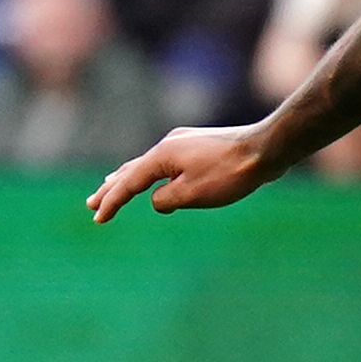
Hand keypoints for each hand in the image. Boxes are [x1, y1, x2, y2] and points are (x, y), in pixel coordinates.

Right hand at [88, 124, 276, 222]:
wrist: (267, 148)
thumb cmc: (230, 173)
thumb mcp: (191, 194)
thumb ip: (165, 200)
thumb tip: (158, 201)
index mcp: (161, 157)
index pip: (127, 183)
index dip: (111, 202)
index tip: (98, 219)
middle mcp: (168, 145)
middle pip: (132, 170)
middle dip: (112, 188)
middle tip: (92, 204)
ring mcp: (185, 142)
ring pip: (150, 163)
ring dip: (130, 177)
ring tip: (113, 185)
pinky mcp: (202, 146)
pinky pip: (168, 162)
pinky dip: (154, 173)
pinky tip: (158, 180)